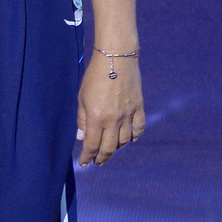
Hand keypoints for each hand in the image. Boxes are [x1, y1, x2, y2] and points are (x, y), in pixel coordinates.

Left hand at [76, 50, 143, 165]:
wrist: (116, 58)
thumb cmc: (94, 76)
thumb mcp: (82, 97)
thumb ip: (82, 119)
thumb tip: (82, 138)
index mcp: (97, 118)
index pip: (92, 145)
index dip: (87, 157)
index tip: (84, 163)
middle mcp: (113, 120)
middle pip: (109, 148)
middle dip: (102, 157)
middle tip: (97, 161)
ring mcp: (128, 115)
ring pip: (125, 141)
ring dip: (117, 148)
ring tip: (111, 149)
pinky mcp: (139, 107)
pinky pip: (139, 128)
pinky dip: (135, 136)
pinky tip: (131, 139)